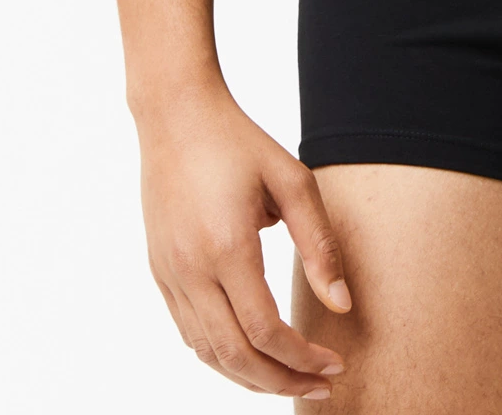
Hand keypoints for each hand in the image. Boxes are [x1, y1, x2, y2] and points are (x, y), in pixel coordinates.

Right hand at [137, 88, 351, 397]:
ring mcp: (170, 275)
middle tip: (319, 386)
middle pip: (235, 357)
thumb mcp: (292, 180)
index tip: (335, 363)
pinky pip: (189, 333)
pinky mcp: (160, 272)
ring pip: (208, 354)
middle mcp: (192, 271)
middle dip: (280, 382)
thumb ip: (318, 244)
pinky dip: (221, 355)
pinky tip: (250, 353)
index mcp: (228, 248)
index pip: (266, 332)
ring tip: (290, 379)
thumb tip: (341, 304)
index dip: (303, 359)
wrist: (175, 115)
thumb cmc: (239, 142)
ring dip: (250, 378)